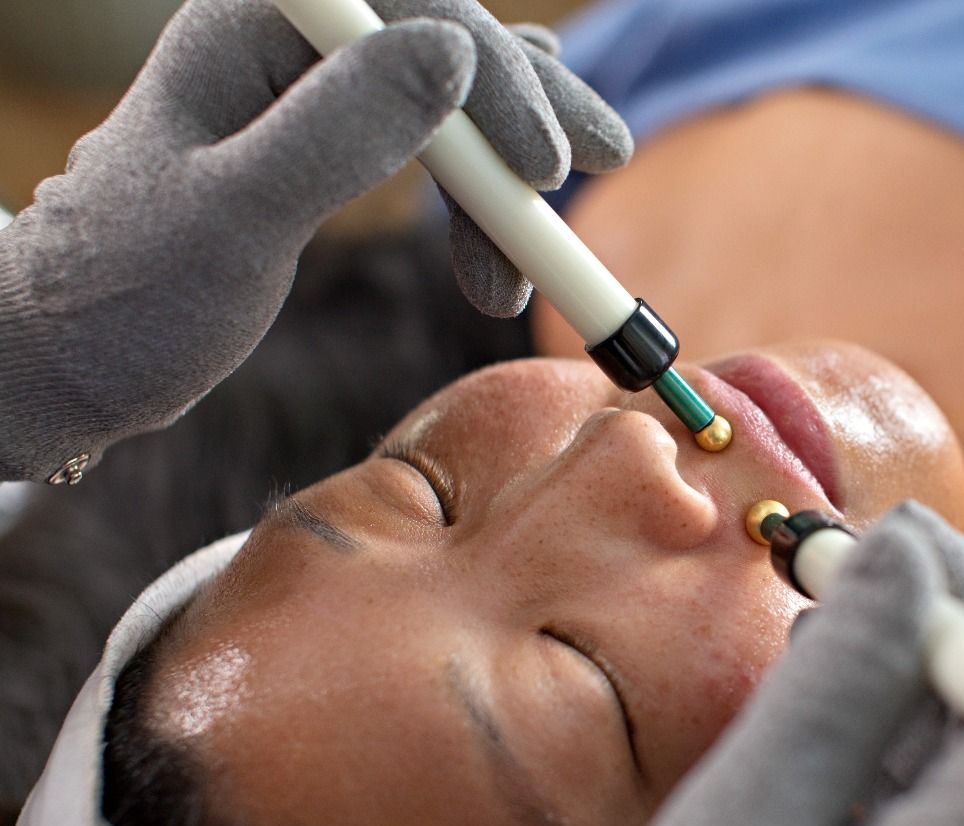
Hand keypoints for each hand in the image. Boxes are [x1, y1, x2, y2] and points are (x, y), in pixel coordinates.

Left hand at [0, 0, 630, 482]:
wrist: (65, 356)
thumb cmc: (127, 295)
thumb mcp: (234, 216)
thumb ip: (341, 131)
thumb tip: (458, 55)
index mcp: (254, 28)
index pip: (412, 15)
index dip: (496, 85)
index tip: (547, 173)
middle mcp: (287, 44)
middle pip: (443, 46)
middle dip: (527, 112)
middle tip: (601, 162)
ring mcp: (306, 93)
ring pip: (443, 99)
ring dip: (505, 172)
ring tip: (532, 258)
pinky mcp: (319, 144)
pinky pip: (423, 136)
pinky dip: (477, 180)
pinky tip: (520, 182)